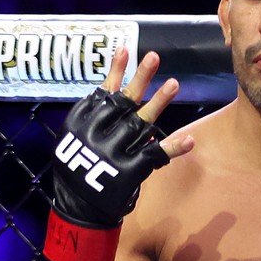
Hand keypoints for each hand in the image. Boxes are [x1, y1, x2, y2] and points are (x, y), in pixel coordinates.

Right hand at [52, 47, 194, 227]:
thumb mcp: (71, 141)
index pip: (102, 93)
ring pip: (141, 121)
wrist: (79, 210)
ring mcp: (115, 152)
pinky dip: (173, 148)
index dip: (115, 72)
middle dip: (139, 78)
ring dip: (159, 102)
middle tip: (154, 56)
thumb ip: (89, 118)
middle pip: (123, 101)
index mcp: (81, 125)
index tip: (125, 50)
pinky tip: (189, 140)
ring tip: (174, 83)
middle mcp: (97, 135)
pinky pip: (156, 154)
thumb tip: (108, 91)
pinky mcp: (131, 170)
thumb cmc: (77, 170)